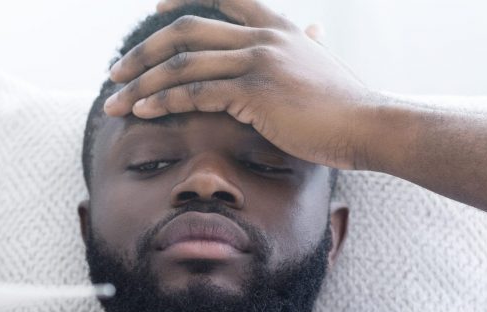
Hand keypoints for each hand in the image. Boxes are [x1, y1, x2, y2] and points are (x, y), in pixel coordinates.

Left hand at [104, 0, 377, 169]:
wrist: (369, 125)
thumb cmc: (346, 104)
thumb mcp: (323, 61)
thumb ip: (307, 42)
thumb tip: (312, 28)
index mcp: (277, 26)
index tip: (155, 7)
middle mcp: (263, 36)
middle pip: (187, 30)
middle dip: (145, 51)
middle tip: (117, 70)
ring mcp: (258, 61)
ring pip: (183, 64)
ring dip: (143, 83)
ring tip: (116, 101)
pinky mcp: (254, 92)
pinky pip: (195, 93)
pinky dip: (163, 102)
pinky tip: (142, 111)